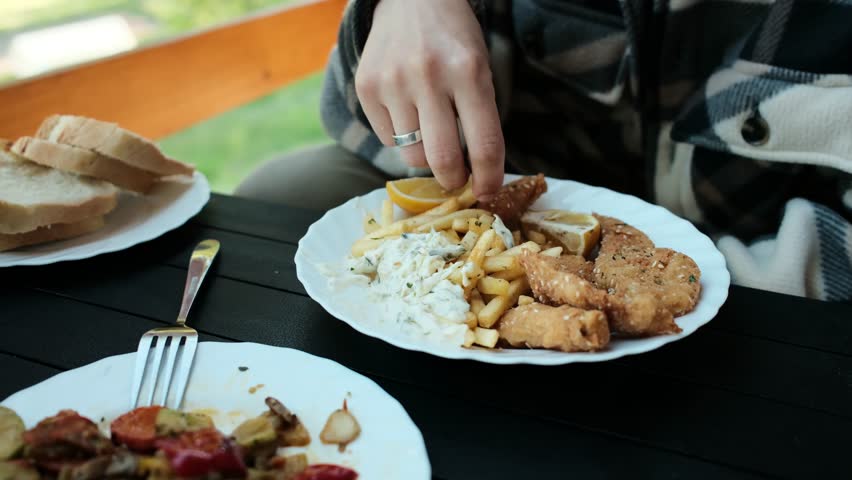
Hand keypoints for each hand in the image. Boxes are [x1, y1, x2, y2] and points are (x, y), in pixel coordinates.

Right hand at [355, 0, 504, 200]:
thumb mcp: (479, 69)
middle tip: (458, 180)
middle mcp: (428, 76)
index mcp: (468, 72)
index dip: (489, 177)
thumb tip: (477, 174)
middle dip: (454, 180)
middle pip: (442, 159)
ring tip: (432, 136)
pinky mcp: (366, 87)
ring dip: (426, 157)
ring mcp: (392, 82)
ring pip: (411, 155)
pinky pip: (388, 139)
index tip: (489, 192)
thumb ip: (479, 117)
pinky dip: (402, 138)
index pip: (484, 143)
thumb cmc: (454, 41)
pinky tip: (408, 113)